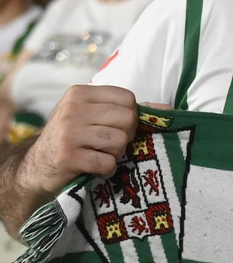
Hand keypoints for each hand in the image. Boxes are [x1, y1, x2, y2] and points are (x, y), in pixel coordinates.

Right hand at [20, 85, 138, 194]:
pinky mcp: (68, 157)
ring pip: (120, 141)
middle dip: (125, 136)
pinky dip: (106, 169)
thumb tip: (167, 108)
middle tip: (108, 144)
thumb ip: (125, 109)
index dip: (130, 115)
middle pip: (127, 119)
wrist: (36, 167)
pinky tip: (94, 167)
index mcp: (79, 93)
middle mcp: (72, 109)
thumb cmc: (71, 138)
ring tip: (99, 154)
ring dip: (115, 154)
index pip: (127, 98)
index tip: (116, 126)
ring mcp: (68, 133)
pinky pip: (107, 163)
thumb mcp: (91, 116)